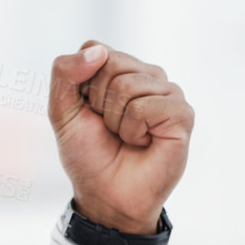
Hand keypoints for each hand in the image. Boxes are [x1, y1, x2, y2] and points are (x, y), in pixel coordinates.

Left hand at [48, 41, 191, 234]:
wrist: (106, 195)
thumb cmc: (88, 154)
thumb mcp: (61, 110)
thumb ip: (65, 72)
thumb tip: (98, 52)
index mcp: (122, 69)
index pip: (95, 48)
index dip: (83, 85)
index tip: (89, 111)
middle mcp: (148, 76)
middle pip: (111, 62)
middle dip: (99, 102)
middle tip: (109, 127)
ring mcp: (168, 92)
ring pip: (128, 85)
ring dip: (115, 120)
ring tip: (126, 137)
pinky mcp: (182, 113)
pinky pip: (145, 106)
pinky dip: (133, 130)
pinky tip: (143, 142)